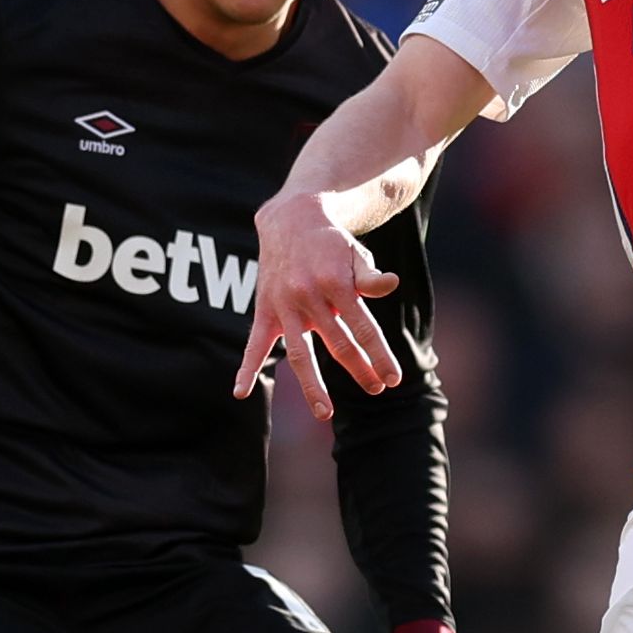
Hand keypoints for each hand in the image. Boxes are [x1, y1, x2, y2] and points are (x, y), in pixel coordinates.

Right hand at [234, 191, 400, 419]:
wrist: (290, 220)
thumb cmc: (331, 244)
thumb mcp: (355, 254)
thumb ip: (369, 276)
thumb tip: (391, 284)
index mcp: (335, 283)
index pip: (362, 328)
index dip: (379, 355)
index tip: (393, 378)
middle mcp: (308, 297)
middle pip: (337, 343)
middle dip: (359, 369)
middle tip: (377, 389)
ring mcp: (283, 306)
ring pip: (298, 353)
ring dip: (312, 385)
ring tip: (325, 413)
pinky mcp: (264, 310)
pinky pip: (254, 344)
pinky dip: (246, 368)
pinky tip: (240, 392)